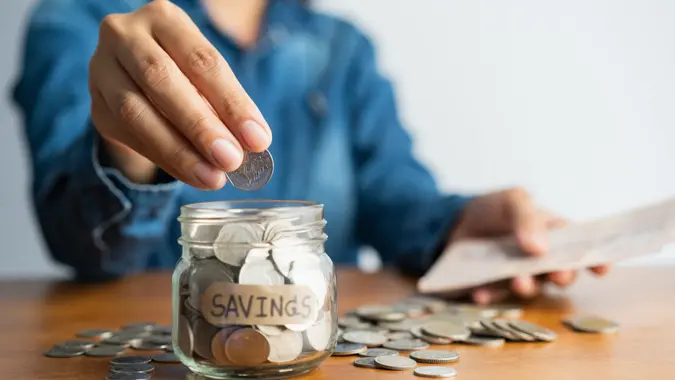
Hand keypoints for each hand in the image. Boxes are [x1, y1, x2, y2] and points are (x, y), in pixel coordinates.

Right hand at [89, 0, 270, 188]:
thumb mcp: (207, 77)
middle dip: (201, 126)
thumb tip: (253, 142)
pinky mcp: (96, 105)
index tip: (258, 139)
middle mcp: (125, 35)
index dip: (232, 102)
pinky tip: (192, 175)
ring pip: (137, 112)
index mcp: (164, 19)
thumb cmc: (185, 73)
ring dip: (179, 150)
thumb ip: (225, 104)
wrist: (136, 78)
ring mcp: (102, 69)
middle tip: (231, 160)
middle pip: (162, 80)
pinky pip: (129, 136)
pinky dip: (165, 159)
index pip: (202, 61)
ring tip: (212, 177)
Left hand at [449, 188, 609, 304]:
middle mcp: (541, 259)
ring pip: (532, 288)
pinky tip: (479, 292)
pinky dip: (489, 295)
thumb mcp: (511, 200)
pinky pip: (495, 295)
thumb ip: (527, 218)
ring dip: (527, 287)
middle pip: (561, 272)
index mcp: (553, 234)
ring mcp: (518, 275)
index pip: (580, 247)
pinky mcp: (494, 286)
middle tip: (557, 275)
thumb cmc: (492, 208)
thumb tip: (540, 249)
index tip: (602, 269)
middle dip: (562, 275)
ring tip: (518, 282)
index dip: (595, 259)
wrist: (454, 222)